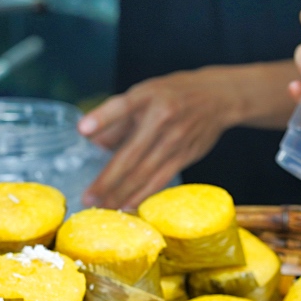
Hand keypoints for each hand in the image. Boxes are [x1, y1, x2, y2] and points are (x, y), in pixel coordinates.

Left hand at [81, 68, 242, 209]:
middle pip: (131, 152)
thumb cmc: (173, 94)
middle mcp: (162, 117)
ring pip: (145, 172)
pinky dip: (143, 194)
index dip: (102, 118)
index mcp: (148, 96)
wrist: (218, 96)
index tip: (82, 130)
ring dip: (122, 192)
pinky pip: (161, 179)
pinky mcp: (186, 154)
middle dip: (107, 178)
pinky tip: (127, 205)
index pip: (122, 106)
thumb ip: (119, 118)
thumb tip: (94, 143)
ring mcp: (176, 139)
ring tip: (102, 206)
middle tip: (87, 197)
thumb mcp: (145, 93)